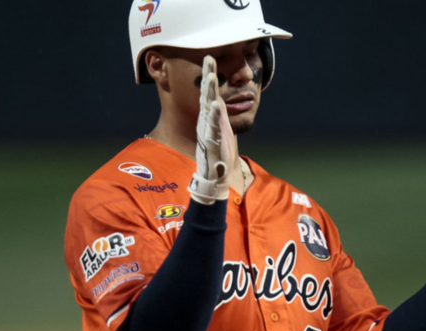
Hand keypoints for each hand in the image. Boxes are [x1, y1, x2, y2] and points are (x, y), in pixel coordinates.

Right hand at [188, 56, 236, 204]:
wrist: (214, 177)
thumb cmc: (217, 152)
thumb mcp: (219, 129)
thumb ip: (218, 115)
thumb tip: (219, 101)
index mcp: (209, 117)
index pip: (208, 93)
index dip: (208, 75)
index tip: (210, 57)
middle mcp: (206, 122)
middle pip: (206, 95)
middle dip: (207, 76)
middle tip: (209, 58)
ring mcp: (207, 131)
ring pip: (208, 108)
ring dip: (209, 91)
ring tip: (211, 76)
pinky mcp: (211, 143)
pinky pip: (213, 127)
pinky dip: (214, 116)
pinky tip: (217, 105)